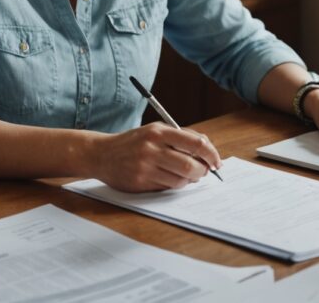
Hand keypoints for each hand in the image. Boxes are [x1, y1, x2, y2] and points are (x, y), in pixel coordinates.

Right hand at [92, 122, 221, 191]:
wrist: (101, 154)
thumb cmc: (134, 142)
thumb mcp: (155, 130)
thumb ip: (181, 136)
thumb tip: (208, 147)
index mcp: (159, 131)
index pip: (195, 143)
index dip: (211, 154)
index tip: (217, 161)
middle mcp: (152, 148)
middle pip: (190, 165)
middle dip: (203, 171)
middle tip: (205, 171)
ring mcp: (145, 166)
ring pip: (181, 180)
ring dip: (190, 180)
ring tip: (188, 175)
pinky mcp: (140, 182)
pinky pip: (167, 187)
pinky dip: (175, 185)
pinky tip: (172, 179)